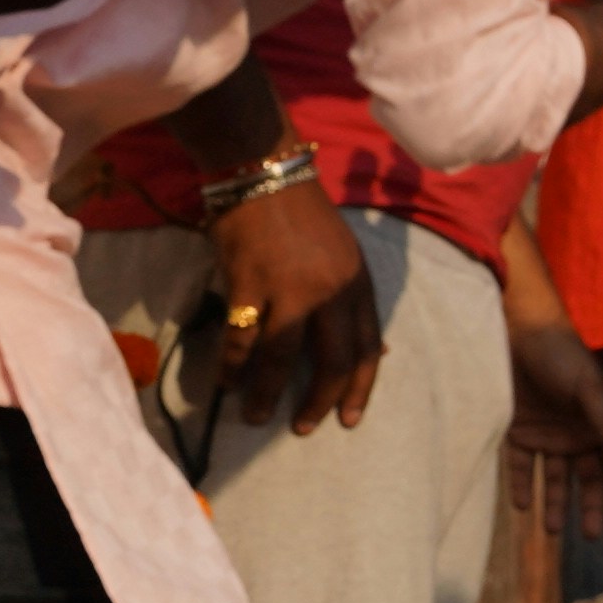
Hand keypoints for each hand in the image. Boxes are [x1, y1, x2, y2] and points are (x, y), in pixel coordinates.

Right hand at [206, 184, 383, 430]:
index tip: (349, 419)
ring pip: (281, 357)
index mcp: (358, 285)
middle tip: (304, 429)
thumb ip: (355, 302)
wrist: (266, 173)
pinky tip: (226, 383)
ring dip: (267, 394)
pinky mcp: (249, 283)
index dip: (359, 388)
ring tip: (255, 417)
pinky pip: (240, 338)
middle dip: (318, 402)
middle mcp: (330, 291)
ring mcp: (289, 288)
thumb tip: (376, 350)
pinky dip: (232, 366)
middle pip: (332, 361)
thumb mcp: (346, 257)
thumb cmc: (305, 216)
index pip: (368, 349)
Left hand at [504, 310, 602, 536]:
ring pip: (555, 479)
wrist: (516, 330)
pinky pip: (521, 467)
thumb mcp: (587, 385)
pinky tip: (521, 506)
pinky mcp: (517, 432)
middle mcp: (576, 434)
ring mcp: (547, 435)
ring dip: (554, 504)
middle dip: (590, 507)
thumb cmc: (560, 353)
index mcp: (600, 424)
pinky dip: (521, 486)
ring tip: (552, 531)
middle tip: (590, 536)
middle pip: (587, 479)